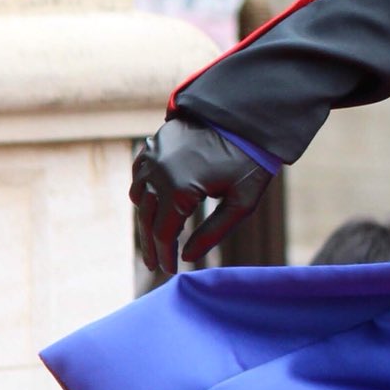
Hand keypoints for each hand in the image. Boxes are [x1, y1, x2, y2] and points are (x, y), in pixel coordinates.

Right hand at [130, 118, 275, 274]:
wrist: (247, 117)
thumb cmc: (250, 162)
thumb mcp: (241, 203)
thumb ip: (213, 233)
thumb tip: (186, 256)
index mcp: (181, 190)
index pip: (164, 233)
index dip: (165, 255)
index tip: (169, 272)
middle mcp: (159, 174)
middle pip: (147, 220)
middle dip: (151, 245)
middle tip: (154, 265)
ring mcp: (152, 158)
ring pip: (138, 198)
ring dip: (144, 221)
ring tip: (153, 239)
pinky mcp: (152, 146)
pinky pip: (139, 176)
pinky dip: (141, 193)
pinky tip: (151, 206)